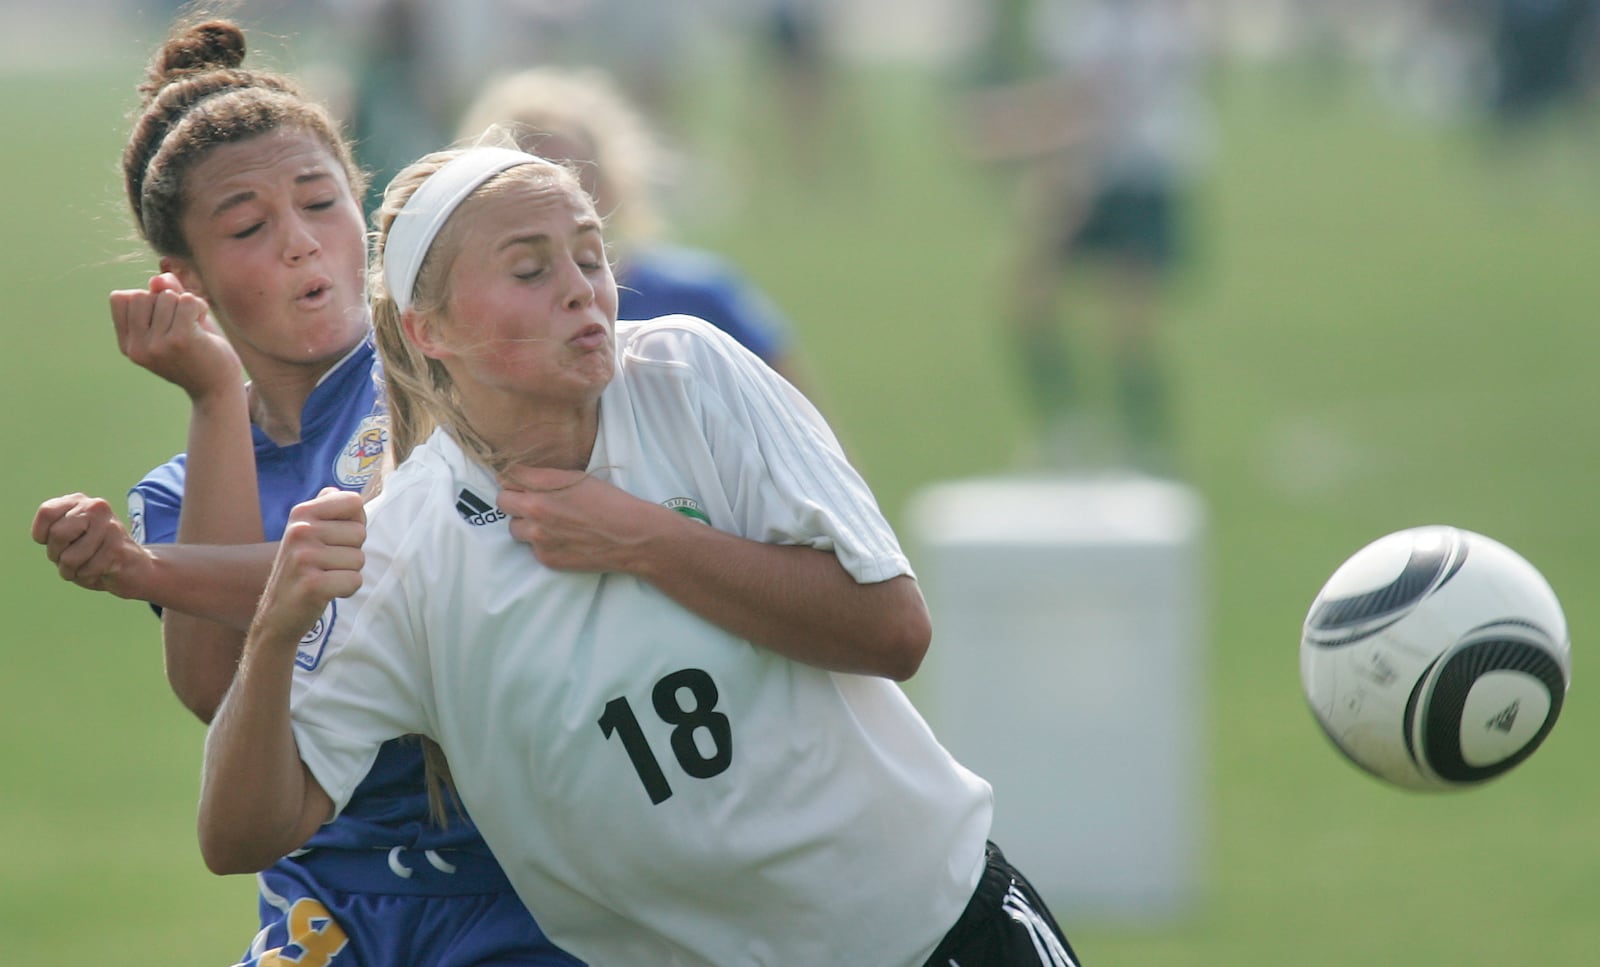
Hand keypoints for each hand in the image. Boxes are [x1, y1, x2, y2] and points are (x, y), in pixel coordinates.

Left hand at [31, 493, 149, 595]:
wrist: (136, 568)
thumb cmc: (94, 553)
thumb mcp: (70, 536)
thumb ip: (55, 529)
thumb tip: (50, 536)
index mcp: (81, 501)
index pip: (46, 512)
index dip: (42, 534)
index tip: (58, 543)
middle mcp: (97, 508)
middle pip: (57, 534)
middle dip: (57, 555)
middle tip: (73, 557)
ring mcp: (109, 527)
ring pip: (69, 558)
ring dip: (72, 571)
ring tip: (87, 566)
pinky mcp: (117, 549)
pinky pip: (86, 571)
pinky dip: (88, 578)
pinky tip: (101, 572)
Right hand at [110, 273, 240, 400]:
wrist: (217, 389)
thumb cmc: (198, 354)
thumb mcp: (175, 323)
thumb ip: (164, 296)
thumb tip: (158, 280)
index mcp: (128, 345)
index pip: (120, 298)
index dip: (146, 299)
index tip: (164, 320)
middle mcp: (137, 347)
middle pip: (141, 294)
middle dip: (166, 301)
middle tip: (183, 324)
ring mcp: (156, 344)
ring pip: (166, 295)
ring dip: (187, 306)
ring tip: (196, 328)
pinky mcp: (179, 340)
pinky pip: (187, 300)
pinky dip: (200, 307)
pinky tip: (204, 328)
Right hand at [253, 490, 365, 645]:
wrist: (277, 613)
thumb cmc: (300, 570)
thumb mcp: (304, 533)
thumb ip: (323, 509)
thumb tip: (335, 488)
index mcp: (301, 513)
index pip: (354, 502)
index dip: (354, 523)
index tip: (335, 539)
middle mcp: (300, 530)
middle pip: (360, 533)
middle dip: (351, 552)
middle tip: (326, 564)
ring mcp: (304, 557)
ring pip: (359, 559)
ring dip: (347, 573)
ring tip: (324, 577)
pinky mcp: (312, 584)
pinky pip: (354, 581)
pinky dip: (346, 590)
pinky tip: (325, 593)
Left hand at [497, 466, 673, 573]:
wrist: (632, 536)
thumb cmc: (610, 502)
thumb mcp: (577, 478)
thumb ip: (546, 479)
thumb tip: (522, 479)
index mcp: (543, 484)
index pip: (506, 476)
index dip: (513, 479)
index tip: (519, 483)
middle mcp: (535, 509)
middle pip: (502, 500)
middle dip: (513, 500)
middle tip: (530, 502)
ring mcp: (538, 536)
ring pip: (513, 527)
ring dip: (525, 525)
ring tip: (549, 524)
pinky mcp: (545, 558)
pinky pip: (531, 549)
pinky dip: (542, 544)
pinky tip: (563, 540)